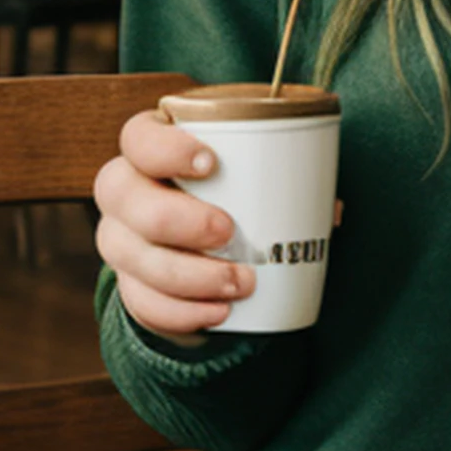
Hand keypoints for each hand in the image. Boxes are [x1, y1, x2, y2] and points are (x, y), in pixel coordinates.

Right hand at [94, 109, 343, 341]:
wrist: (204, 249)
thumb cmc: (232, 197)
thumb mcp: (257, 183)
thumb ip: (291, 186)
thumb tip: (330, 211)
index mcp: (151, 150)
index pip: (139, 137)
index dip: (165, 148)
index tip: (211, 163)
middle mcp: (124, 191)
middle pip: (122, 194)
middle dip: (176, 216)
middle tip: (227, 231)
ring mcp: (119, 239)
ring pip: (129, 254)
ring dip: (188, 273)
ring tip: (239, 283)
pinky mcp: (128, 285)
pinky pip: (140, 303)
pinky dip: (181, 311)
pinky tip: (217, 313)